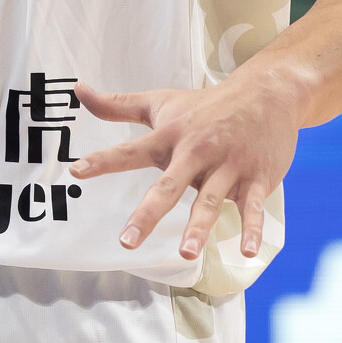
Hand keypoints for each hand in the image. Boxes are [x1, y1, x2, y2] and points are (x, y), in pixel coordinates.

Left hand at [70, 72, 299, 261]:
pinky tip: (249, 252)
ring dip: (199, 227)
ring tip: (186, 254)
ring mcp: (227, 165)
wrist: (265, 92)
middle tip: (126, 242)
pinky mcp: (256, 177)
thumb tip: (77, 89)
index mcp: (169, 135)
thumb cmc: (204, 104)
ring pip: (210, 199)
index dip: (103, 160)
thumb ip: (117, 105)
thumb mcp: (160, 102)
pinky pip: (253, 206)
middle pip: (168, 185)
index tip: (76, 171)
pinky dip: (252, 228)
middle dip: (148, 214)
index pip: (131, 151)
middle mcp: (196, 151)